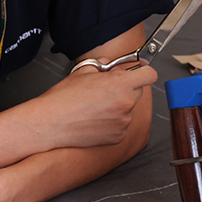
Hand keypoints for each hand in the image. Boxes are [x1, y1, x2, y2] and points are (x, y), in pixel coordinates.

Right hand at [27, 61, 156, 150]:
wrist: (51, 123)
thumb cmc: (64, 97)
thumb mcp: (83, 71)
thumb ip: (103, 65)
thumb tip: (110, 66)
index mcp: (121, 84)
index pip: (150, 75)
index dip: (144, 71)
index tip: (140, 72)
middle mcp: (127, 103)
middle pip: (138, 92)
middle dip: (126, 89)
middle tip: (106, 89)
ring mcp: (124, 122)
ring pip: (128, 109)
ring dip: (118, 106)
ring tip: (95, 107)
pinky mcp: (118, 136)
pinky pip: (121, 125)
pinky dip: (112, 122)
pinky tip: (95, 119)